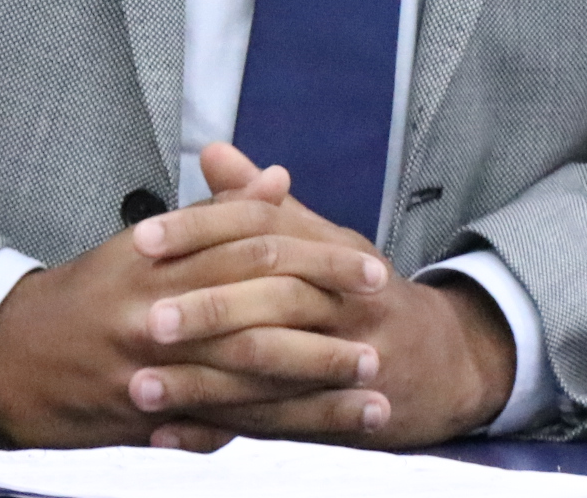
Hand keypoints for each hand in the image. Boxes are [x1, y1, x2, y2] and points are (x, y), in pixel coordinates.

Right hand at [0, 160, 393, 449]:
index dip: (317, 252)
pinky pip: (217, 424)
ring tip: (372, 386)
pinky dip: (269, 429)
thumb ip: (218, 212)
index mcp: (162, 256)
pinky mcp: (145, 415)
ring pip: (248, 371)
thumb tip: (278, 178)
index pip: (254, 244)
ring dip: (315, 380)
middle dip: (327, 316)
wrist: (7, 356)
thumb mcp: (146, 239)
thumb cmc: (90, 292)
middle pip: (259, 302)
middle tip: (383, 325)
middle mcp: (159, 306)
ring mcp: (152, 366)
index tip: (369, 267)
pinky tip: (315, 436)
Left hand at [137, 144, 517, 451]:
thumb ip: (262, 202)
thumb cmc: (365, 295)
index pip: (264, 227)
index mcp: (332, 248)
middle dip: (206, 308)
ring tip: (141, 386)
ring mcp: (348, 357)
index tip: (143, 239)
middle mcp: (346, 299)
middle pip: (275, 294)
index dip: (202, 230)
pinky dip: (218, 429)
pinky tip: (169, 434)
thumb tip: (213, 152)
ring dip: (203, 380)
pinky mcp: (340, 410)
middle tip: (144, 317)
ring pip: (273, 364)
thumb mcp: (323, 240)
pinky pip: (275, 423)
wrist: (444, 362)